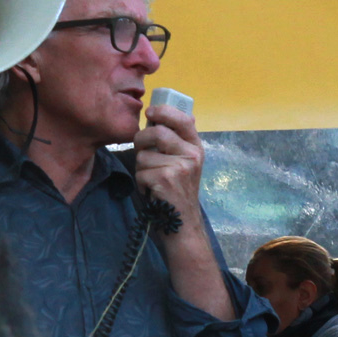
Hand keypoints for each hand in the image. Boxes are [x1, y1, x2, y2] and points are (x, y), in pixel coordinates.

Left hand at [133, 98, 206, 240]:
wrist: (182, 225)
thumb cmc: (179, 192)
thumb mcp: (187, 164)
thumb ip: (180, 141)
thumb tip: (180, 112)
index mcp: (196, 148)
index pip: (184, 119)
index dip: (164, 111)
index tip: (150, 112)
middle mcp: (192, 155)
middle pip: (157, 133)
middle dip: (141, 140)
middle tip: (141, 151)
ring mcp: (180, 167)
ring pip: (144, 155)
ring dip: (141, 168)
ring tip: (153, 180)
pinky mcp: (166, 180)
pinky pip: (140, 172)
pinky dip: (141, 183)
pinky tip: (152, 191)